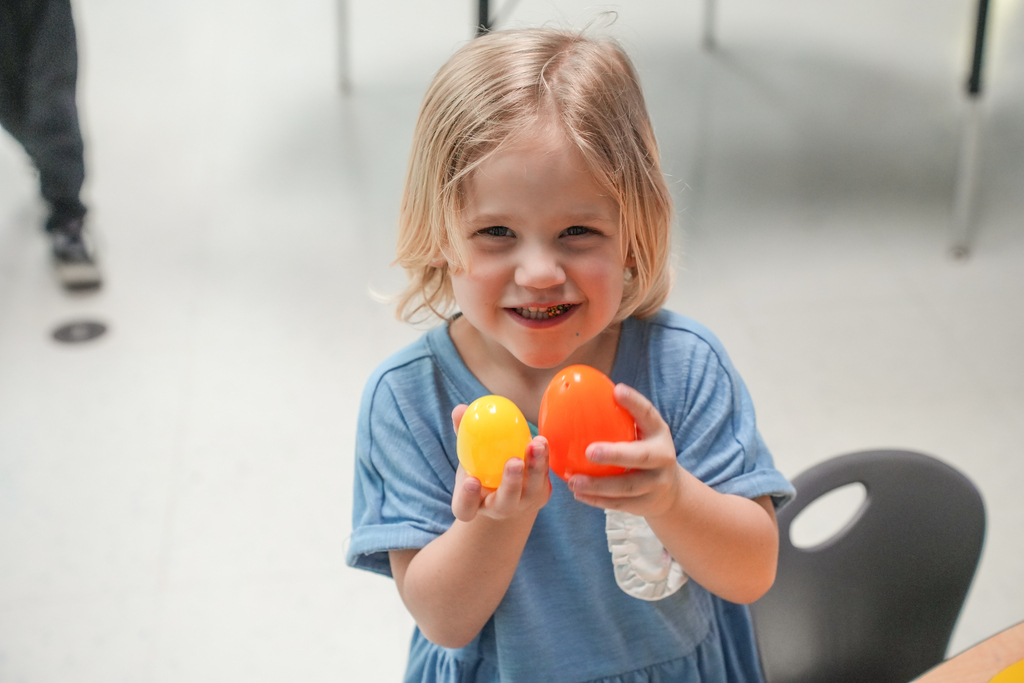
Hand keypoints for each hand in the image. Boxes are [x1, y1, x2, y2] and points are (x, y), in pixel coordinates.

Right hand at [450, 404, 551, 522]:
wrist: (506, 485)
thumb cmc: (481, 467)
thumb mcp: (468, 453)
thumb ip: (463, 434)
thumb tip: (460, 410)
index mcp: (473, 504)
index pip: (465, 508)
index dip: (467, 498)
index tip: (472, 481)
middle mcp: (498, 508)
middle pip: (504, 503)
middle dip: (511, 483)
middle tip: (514, 462)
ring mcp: (522, 504)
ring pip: (531, 491)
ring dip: (536, 467)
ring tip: (536, 444)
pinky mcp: (541, 494)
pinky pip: (544, 478)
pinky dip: (545, 459)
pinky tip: (542, 441)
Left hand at [567, 383, 683, 519]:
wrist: (669, 490)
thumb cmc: (643, 450)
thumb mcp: (641, 432)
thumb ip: (619, 418)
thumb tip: (576, 395)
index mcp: (658, 433)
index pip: (649, 414)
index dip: (634, 403)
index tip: (616, 391)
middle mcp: (663, 457)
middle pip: (641, 457)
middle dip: (615, 454)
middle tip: (589, 451)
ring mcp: (657, 484)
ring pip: (627, 486)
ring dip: (598, 485)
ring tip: (573, 481)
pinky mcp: (647, 504)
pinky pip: (620, 504)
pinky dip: (597, 500)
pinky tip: (578, 493)